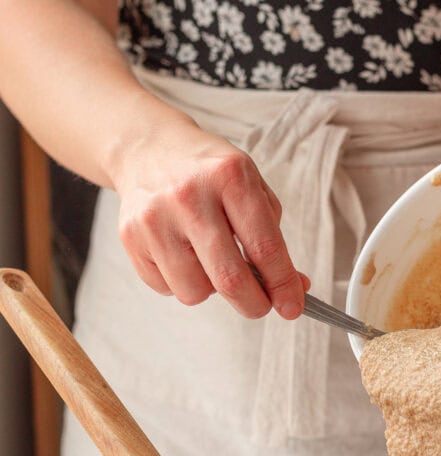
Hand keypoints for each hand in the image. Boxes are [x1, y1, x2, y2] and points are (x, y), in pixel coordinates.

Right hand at [114, 117, 308, 317]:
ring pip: (194, 292)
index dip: (283, 285)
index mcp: (230, 177)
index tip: (292, 307)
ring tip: (209, 262)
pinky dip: (181, 282)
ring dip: (210, 290)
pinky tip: (181, 254)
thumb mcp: (251, 190)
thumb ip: (273, 239)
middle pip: (229, 278)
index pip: (264, 247)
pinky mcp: (130, 236)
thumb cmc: (210, 175)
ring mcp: (155, 217)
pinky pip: (166, 288)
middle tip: (260, 305)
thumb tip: (294, 288)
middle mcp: (189, 196)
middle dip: (253, 304)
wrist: (149, 148)